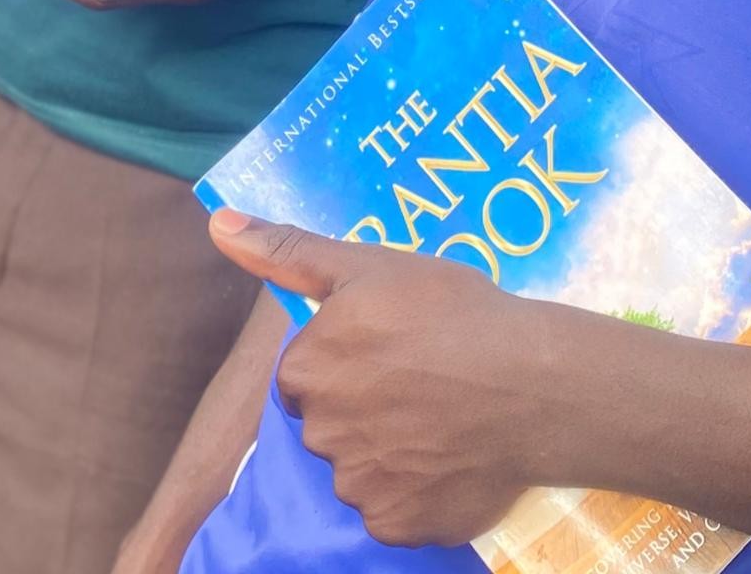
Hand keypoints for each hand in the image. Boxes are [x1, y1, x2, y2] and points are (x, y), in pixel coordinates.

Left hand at [208, 209, 558, 550]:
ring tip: (440, 419)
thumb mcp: (368, 265)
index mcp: (308, 370)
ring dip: (386, 451)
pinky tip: (448, 458)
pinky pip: (392, 511)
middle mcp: (321, 436)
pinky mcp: (398, 527)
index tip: (386, 349)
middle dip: (360, 407)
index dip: (343, 360)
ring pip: (358, 470)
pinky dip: (414, 491)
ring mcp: (360, 488)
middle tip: (417, 381)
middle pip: (327, 425)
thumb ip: (288, 251)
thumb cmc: (451, 313)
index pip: (303, 375)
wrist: (532, 384)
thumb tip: (218, 224)